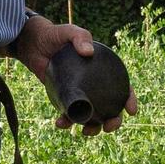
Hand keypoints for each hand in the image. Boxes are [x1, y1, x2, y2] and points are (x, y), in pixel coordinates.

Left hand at [14, 16, 137, 135]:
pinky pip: (69, 114)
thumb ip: (80, 36)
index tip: (131, 110)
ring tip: (85, 132)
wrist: (33, 44)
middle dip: (113, 121)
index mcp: (103, 70)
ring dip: (92, 128)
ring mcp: (80, 93)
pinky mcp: (65, 99)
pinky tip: (60, 123)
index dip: (130, 99)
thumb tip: (89, 52)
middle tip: (109, 127)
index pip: (122, 86)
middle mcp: (94, 84)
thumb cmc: (55, 36)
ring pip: (92, 116)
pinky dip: (67, 122)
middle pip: (110, 107)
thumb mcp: (69, 32)